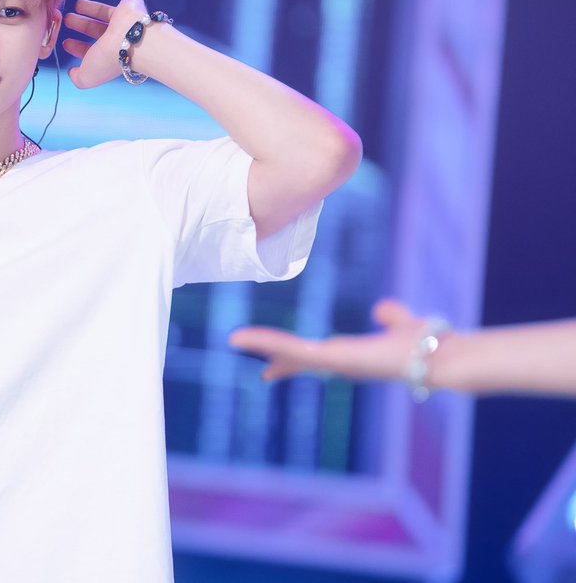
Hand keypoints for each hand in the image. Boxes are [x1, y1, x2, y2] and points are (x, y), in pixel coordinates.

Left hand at [61, 0, 150, 88]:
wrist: (133, 40)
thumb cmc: (110, 59)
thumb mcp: (88, 76)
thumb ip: (78, 79)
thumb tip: (72, 73)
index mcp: (110, 54)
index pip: (93, 50)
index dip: (78, 47)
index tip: (65, 43)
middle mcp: (119, 37)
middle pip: (98, 29)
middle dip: (82, 25)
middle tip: (68, 19)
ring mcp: (127, 19)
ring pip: (108, 12)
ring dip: (92, 8)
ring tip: (78, 5)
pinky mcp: (134, 2)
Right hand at [228, 299, 428, 382]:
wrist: (442, 358)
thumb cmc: (429, 346)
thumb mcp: (403, 325)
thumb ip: (392, 317)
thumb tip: (382, 310)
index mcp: (352, 357)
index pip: (314, 358)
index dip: (290, 359)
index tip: (270, 369)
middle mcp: (341, 364)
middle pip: (297, 359)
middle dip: (272, 355)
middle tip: (241, 348)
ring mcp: (335, 364)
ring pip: (291, 353)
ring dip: (263, 344)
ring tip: (235, 338)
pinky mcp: (333, 359)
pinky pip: (294, 350)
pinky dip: (270, 343)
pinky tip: (249, 338)